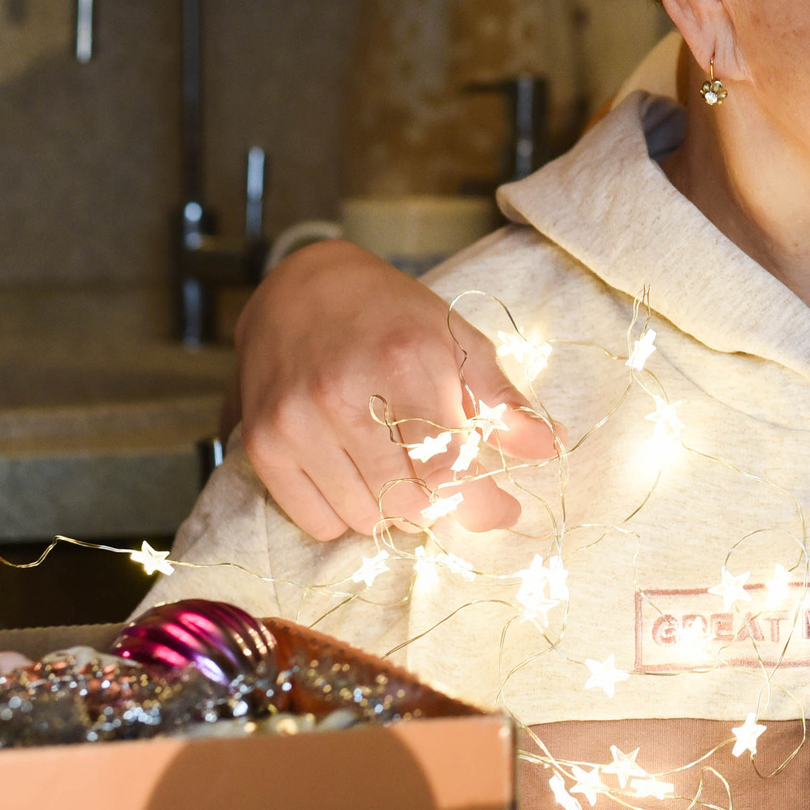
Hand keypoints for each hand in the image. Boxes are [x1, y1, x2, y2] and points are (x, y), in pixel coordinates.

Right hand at [235, 240, 554, 540]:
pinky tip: (358, 475)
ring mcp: (296, 422)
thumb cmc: (391, 316)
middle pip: (408, 502)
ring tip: (398, 467)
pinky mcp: (262, 444)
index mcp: (405, 363)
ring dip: (394, 508)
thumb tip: (546, 448)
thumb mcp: (456, 339)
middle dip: (441, 505)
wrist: (299, 288)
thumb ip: (502, 399)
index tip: (503, 510)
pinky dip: (347, 513)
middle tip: (447, 482)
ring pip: (365, 517)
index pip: (448, 468)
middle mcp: (343, 395)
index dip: (482, 506)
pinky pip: (317, 521)